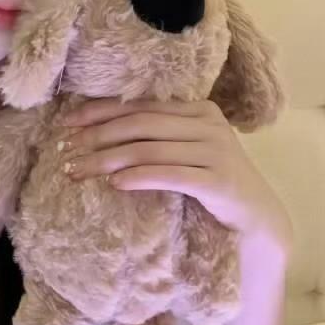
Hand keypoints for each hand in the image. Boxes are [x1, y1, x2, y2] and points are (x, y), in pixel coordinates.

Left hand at [54, 98, 293, 249]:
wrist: (258, 219)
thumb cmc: (214, 186)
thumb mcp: (187, 153)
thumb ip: (159, 138)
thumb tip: (98, 134)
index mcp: (200, 110)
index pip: (141, 105)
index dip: (101, 112)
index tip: (68, 123)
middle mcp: (209, 124)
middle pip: (141, 124)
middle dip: (98, 136)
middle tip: (66, 151)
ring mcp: (216, 151)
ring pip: (150, 148)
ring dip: (108, 160)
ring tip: (79, 171)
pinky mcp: (219, 181)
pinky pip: (170, 175)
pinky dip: (139, 177)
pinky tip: (115, 184)